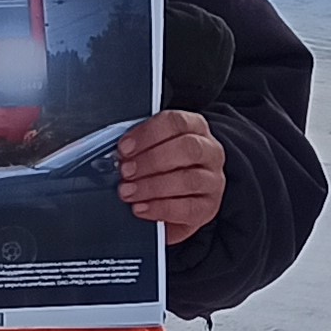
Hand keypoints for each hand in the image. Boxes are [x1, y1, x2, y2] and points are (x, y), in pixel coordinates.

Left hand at [115, 109, 225, 242]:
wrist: (185, 198)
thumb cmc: (165, 168)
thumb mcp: (153, 150)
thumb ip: (139, 147)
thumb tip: (117, 155)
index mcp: (195, 128)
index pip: (176, 122)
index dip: (148, 134)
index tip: (125, 147)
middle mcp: (210, 151)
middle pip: (187, 148)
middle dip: (151, 160)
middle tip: (126, 171)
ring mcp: (213, 180)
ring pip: (188, 179)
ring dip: (152, 186)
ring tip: (129, 192)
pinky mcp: (209, 207)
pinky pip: (187, 208)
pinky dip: (160, 208)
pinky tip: (142, 208)